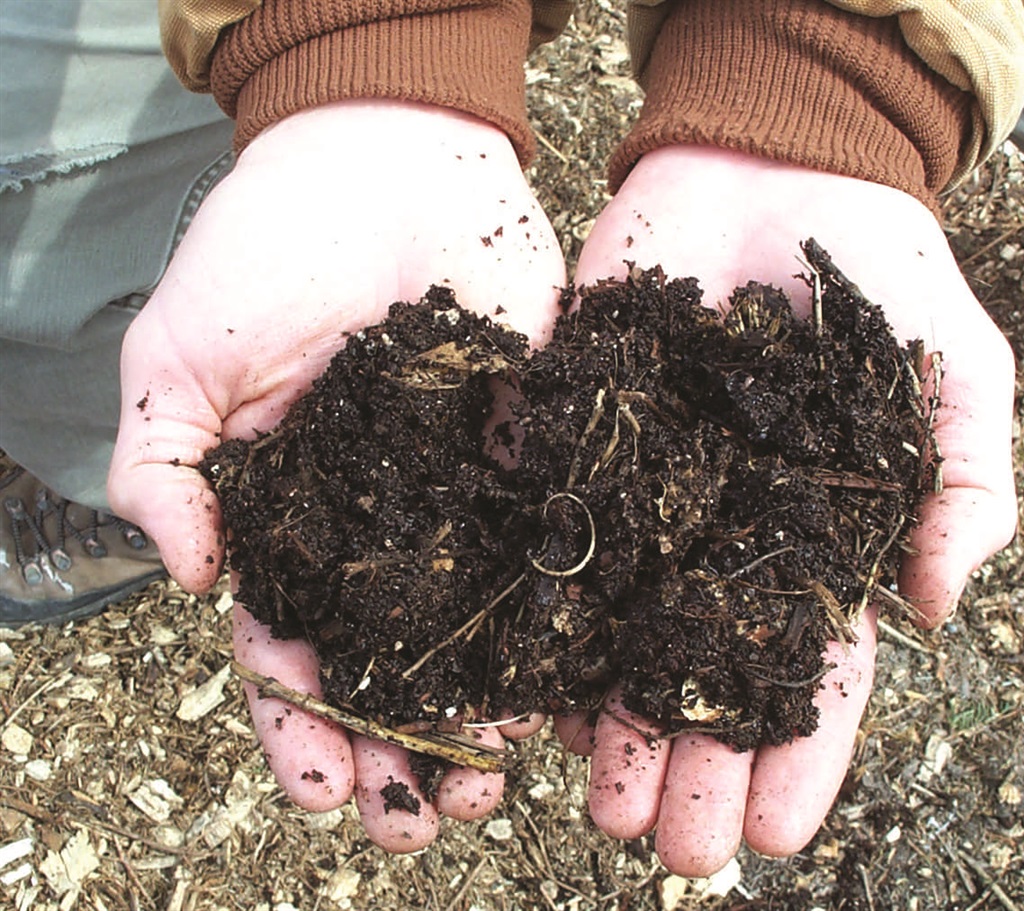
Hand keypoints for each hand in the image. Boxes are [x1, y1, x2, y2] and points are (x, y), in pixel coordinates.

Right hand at [108, 100, 564, 849]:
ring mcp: (462, 491)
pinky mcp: (534, 447)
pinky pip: (547, 543)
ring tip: (494, 785)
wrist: (382, 155)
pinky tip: (566, 682)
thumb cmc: (265, 245)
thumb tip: (190, 577)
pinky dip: (555, 615)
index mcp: (295, 515)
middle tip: (423, 822)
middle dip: (401, 745)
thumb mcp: (180, 356)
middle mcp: (382, 522)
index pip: (291, 643)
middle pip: (390, 657)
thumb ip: (167, 467)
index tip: (326, 793)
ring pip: (475, 624)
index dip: (303, 721)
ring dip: (482, 710)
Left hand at [560, 146, 1016, 875]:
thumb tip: (939, 610)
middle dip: (694, 765)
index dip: (796, 754)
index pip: (808, 669)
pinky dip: (546, 621)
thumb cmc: (874, 269)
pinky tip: (535, 696)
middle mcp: (720, 536)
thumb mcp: (952, 367)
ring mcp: (645, 495)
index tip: (773, 832)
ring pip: (625, 632)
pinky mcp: (576, 442)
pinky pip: (557, 542)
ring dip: (615, 725)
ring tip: (601, 811)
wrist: (768, 171)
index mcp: (810, 538)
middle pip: (706, 673)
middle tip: (672, 853)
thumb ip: (964, 481)